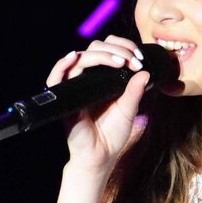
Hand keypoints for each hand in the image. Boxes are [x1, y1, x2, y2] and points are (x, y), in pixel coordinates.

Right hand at [46, 36, 149, 171]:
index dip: (122, 46)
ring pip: (79, 58)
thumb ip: (135, 91)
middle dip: (116, 48)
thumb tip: (145, 72)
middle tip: (133, 60)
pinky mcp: (65, 98)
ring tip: (119, 61)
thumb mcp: (128, 110)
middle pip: (94, 48)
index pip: (107, 49)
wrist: (100, 156)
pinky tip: (73, 57)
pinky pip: (56, 77)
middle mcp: (87, 78)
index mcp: (103, 78)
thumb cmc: (112, 134)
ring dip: (100, 55)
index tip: (138, 58)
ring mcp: (75, 86)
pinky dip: (62, 65)